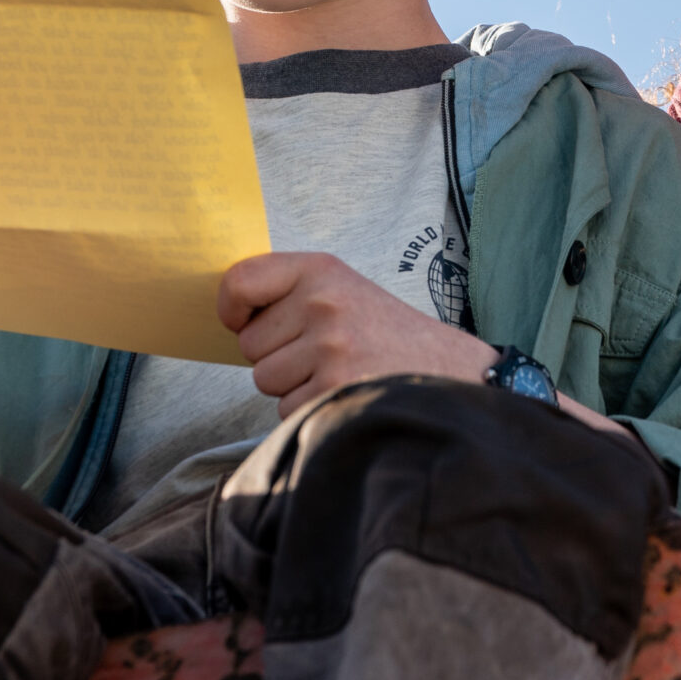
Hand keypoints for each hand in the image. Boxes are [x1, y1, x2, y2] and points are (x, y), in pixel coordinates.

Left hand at [217, 252, 496, 415]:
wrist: (451, 371)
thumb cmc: (389, 335)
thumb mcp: (346, 291)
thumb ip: (291, 294)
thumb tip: (229, 320)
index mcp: (321, 270)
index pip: (241, 279)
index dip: (230, 307)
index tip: (238, 320)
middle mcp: (323, 303)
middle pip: (249, 345)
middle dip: (276, 356)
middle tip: (322, 353)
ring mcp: (329, 347)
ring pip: (265, 380)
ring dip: (292, 386)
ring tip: (337, 373)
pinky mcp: (334, 390)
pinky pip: (287, 409)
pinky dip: (310, 409)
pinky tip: (345, 393)